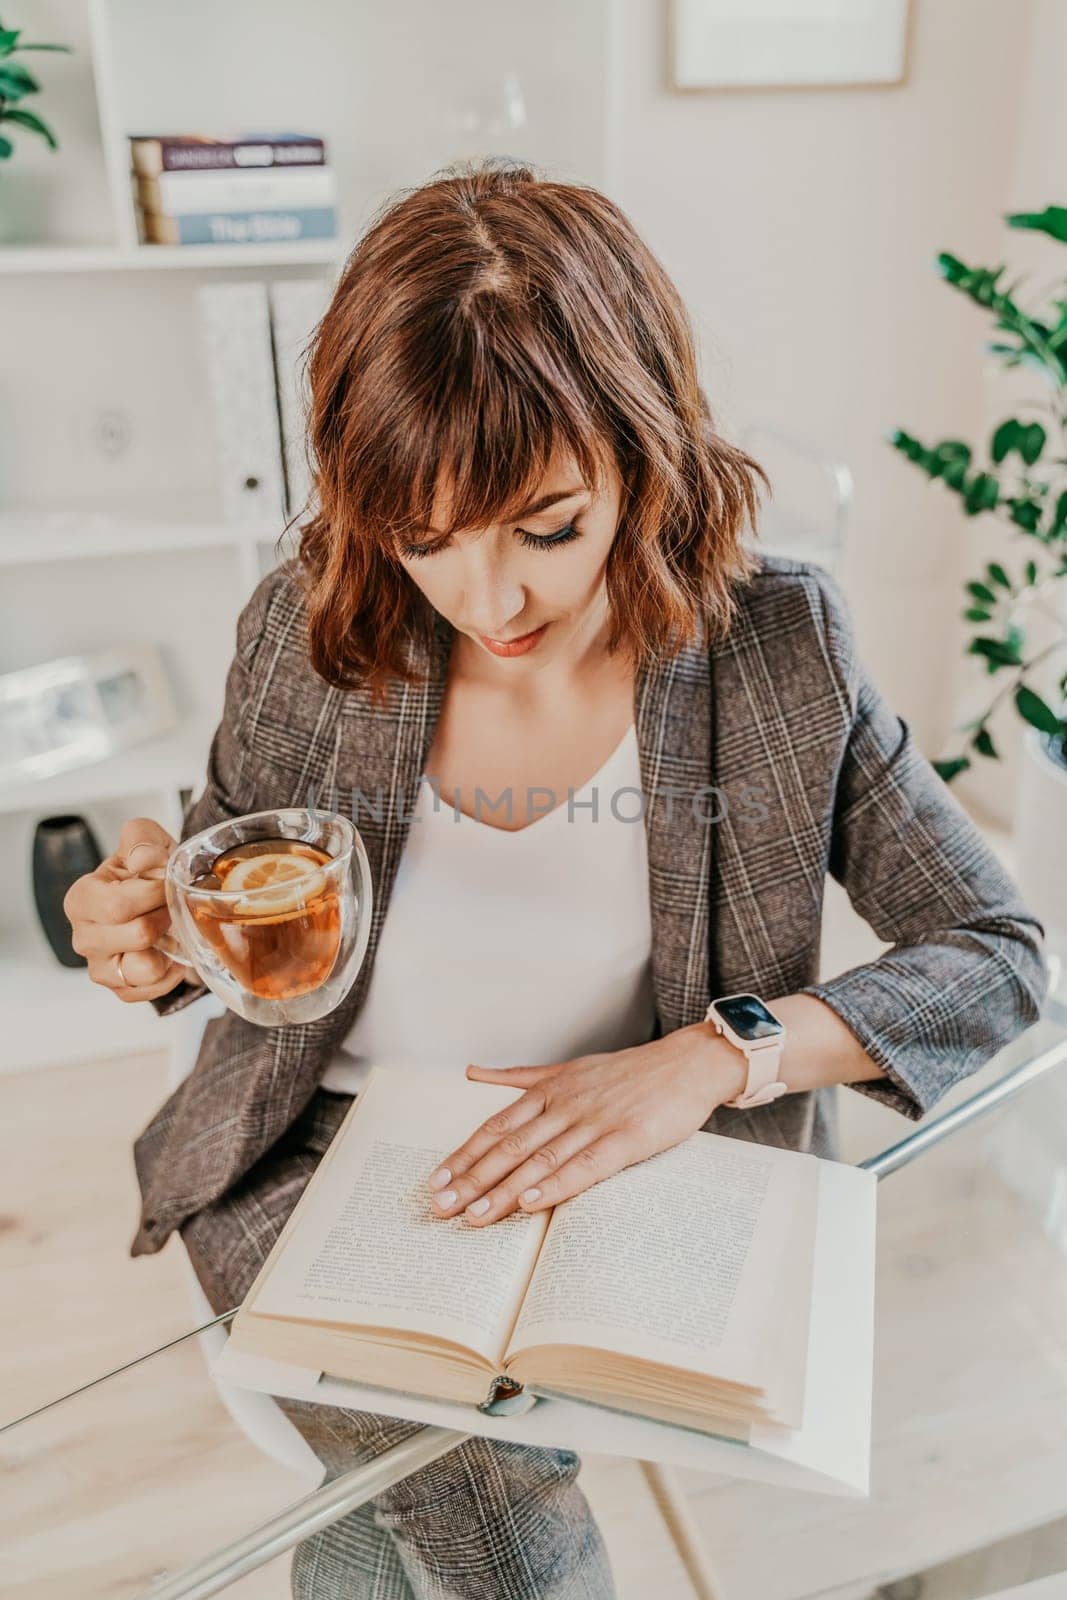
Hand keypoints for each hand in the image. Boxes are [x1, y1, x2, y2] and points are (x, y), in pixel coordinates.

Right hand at [63, 817, 190, 1002]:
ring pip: (145, 968)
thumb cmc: (147, 870)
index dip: (155, 894)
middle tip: (170, 905)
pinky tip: (170, 950)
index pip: (119, 905)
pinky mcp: (121, 989)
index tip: (165, 882)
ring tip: (168, 929)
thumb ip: (141, 839)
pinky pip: (153, 989)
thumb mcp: (145, 840)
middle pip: (138, 935)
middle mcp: (84, 938)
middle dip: (166, 917)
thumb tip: (143, 859)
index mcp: (81, 899)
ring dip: (169, 947)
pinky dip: (171, 971)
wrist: (159, 896)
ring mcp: (101, 967)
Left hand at [427, 1026, 748, 1225]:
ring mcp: (595, 1121)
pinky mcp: (626, 1138)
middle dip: (472, 1179)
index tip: (437, 1180)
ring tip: (472, 1215)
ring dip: (503, 1190)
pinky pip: (585, 1166)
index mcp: (550, 1090)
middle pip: (509, 1146)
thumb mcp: (569, 1067)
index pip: (497, 1127)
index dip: (466, 1155)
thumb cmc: (629, 1072)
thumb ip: (519, 1076)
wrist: (688, 1063)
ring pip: (540, 1160)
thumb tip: (471, 1071)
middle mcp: (566, 1105)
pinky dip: (555, 1185)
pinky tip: (530, 1203)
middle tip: (440, 1206)